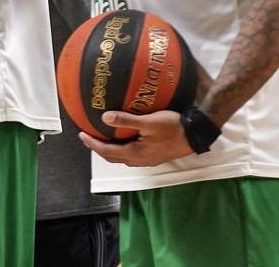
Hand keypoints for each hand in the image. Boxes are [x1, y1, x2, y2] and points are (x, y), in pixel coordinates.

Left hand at [79, 111, 193, 166]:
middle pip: (113, 157)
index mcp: (136, 154)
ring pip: (123, 157)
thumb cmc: (173, 127)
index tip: (81, 135)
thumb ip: (126, 120)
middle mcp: (140, 160)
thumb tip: (104, 118)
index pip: (107, 152)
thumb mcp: (149, 122)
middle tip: (88, 137)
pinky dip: (122, 148)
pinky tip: (123, 138)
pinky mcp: (155, 157)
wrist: (197, 135)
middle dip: (99, 148)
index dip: (92, 144)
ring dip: (110, 149)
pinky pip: (132, 154)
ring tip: (102, 137)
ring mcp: (148, 160)